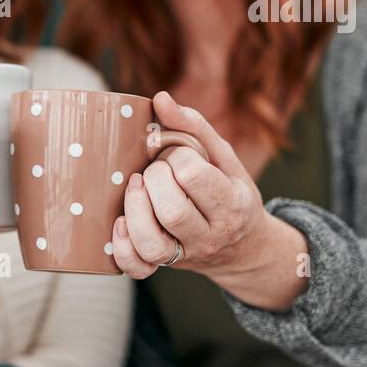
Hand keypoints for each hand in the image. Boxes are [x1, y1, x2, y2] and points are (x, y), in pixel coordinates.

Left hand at [111, 91, 267, 280]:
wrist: (245, 249)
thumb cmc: (229, 192)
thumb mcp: (224, 158)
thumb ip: (193, 127)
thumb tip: (160, 98)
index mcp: (231, 202)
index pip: (193, 175)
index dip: (176, 158)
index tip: (175, 156)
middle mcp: (210, 234)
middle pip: (172, 211)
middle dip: (154, 181)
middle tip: (154, 172)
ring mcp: (186, 255)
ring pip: (152, 244)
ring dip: (135, 211)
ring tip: (136, 190)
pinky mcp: (165, 266)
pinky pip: (138, 268)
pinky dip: (122, 247)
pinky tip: (120, 222)